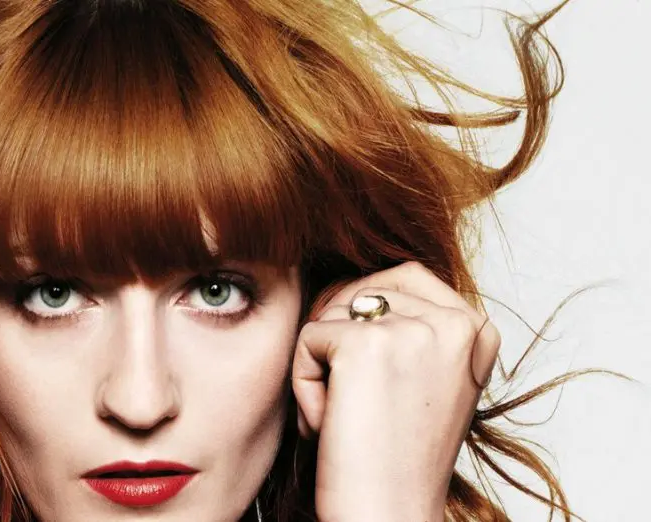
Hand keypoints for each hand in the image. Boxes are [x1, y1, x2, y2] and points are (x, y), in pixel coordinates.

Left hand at [291, 261, 500, 521]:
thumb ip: (413, 327)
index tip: (371, 380)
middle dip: (338, 338)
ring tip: (346, 416)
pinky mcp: (366, 342)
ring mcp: (414, 328)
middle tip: (351, 399)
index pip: (403, 277)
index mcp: (478, 329)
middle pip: (360, 288)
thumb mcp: (427, 379)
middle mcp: (456, 321)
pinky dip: (304, 382)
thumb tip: (356, 282)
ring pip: (330, 312)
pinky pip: (307, 337)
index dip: (363, 319)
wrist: (389, 514)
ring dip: (322, 365)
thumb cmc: (397, 458)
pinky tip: (329, 424)